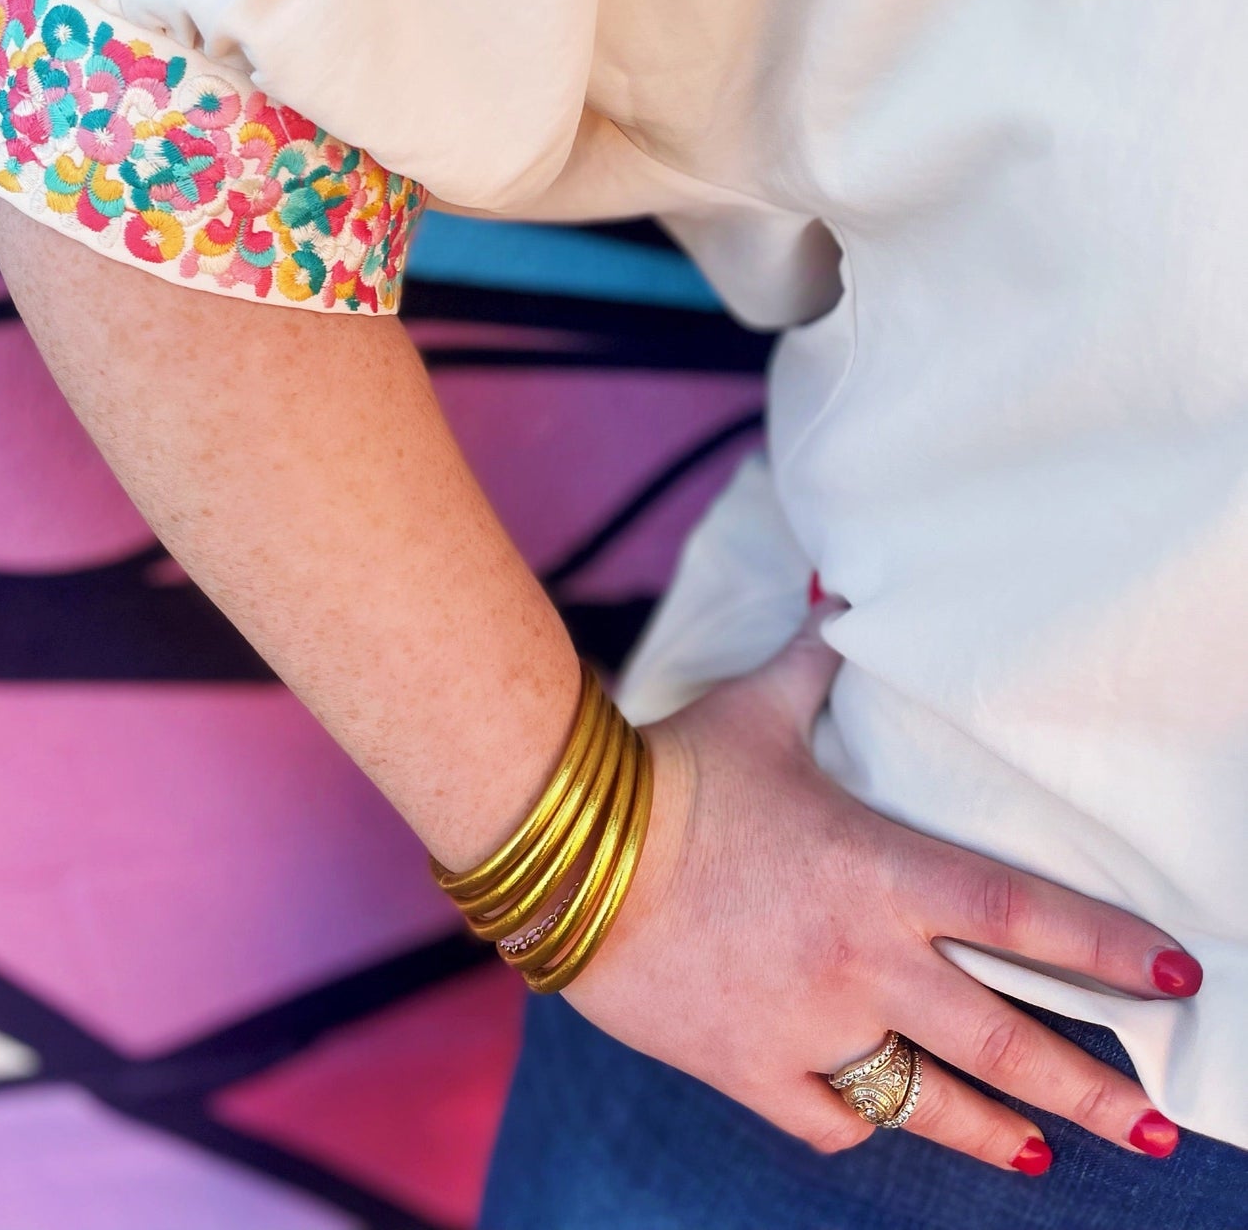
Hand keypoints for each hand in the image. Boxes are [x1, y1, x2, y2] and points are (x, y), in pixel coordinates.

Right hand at [565, 596, 1199, 1173]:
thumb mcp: (755, 708)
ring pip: (930, 1103)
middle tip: (1151, 1128)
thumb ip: (815, 658)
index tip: (1177, 979)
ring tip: (1043, 1153)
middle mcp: (863, 962)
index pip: (1026, 917)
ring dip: (998, 1130)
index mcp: (881, 872)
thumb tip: (839, 593)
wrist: (571, 851)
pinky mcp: (751, 1070)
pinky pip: (831, 1118)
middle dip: (1090, 1090)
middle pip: (1005, 1042)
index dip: (1111, 951)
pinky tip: (880, 1114)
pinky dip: (861, 1117)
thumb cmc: (675, 772)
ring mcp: (810, 1026)